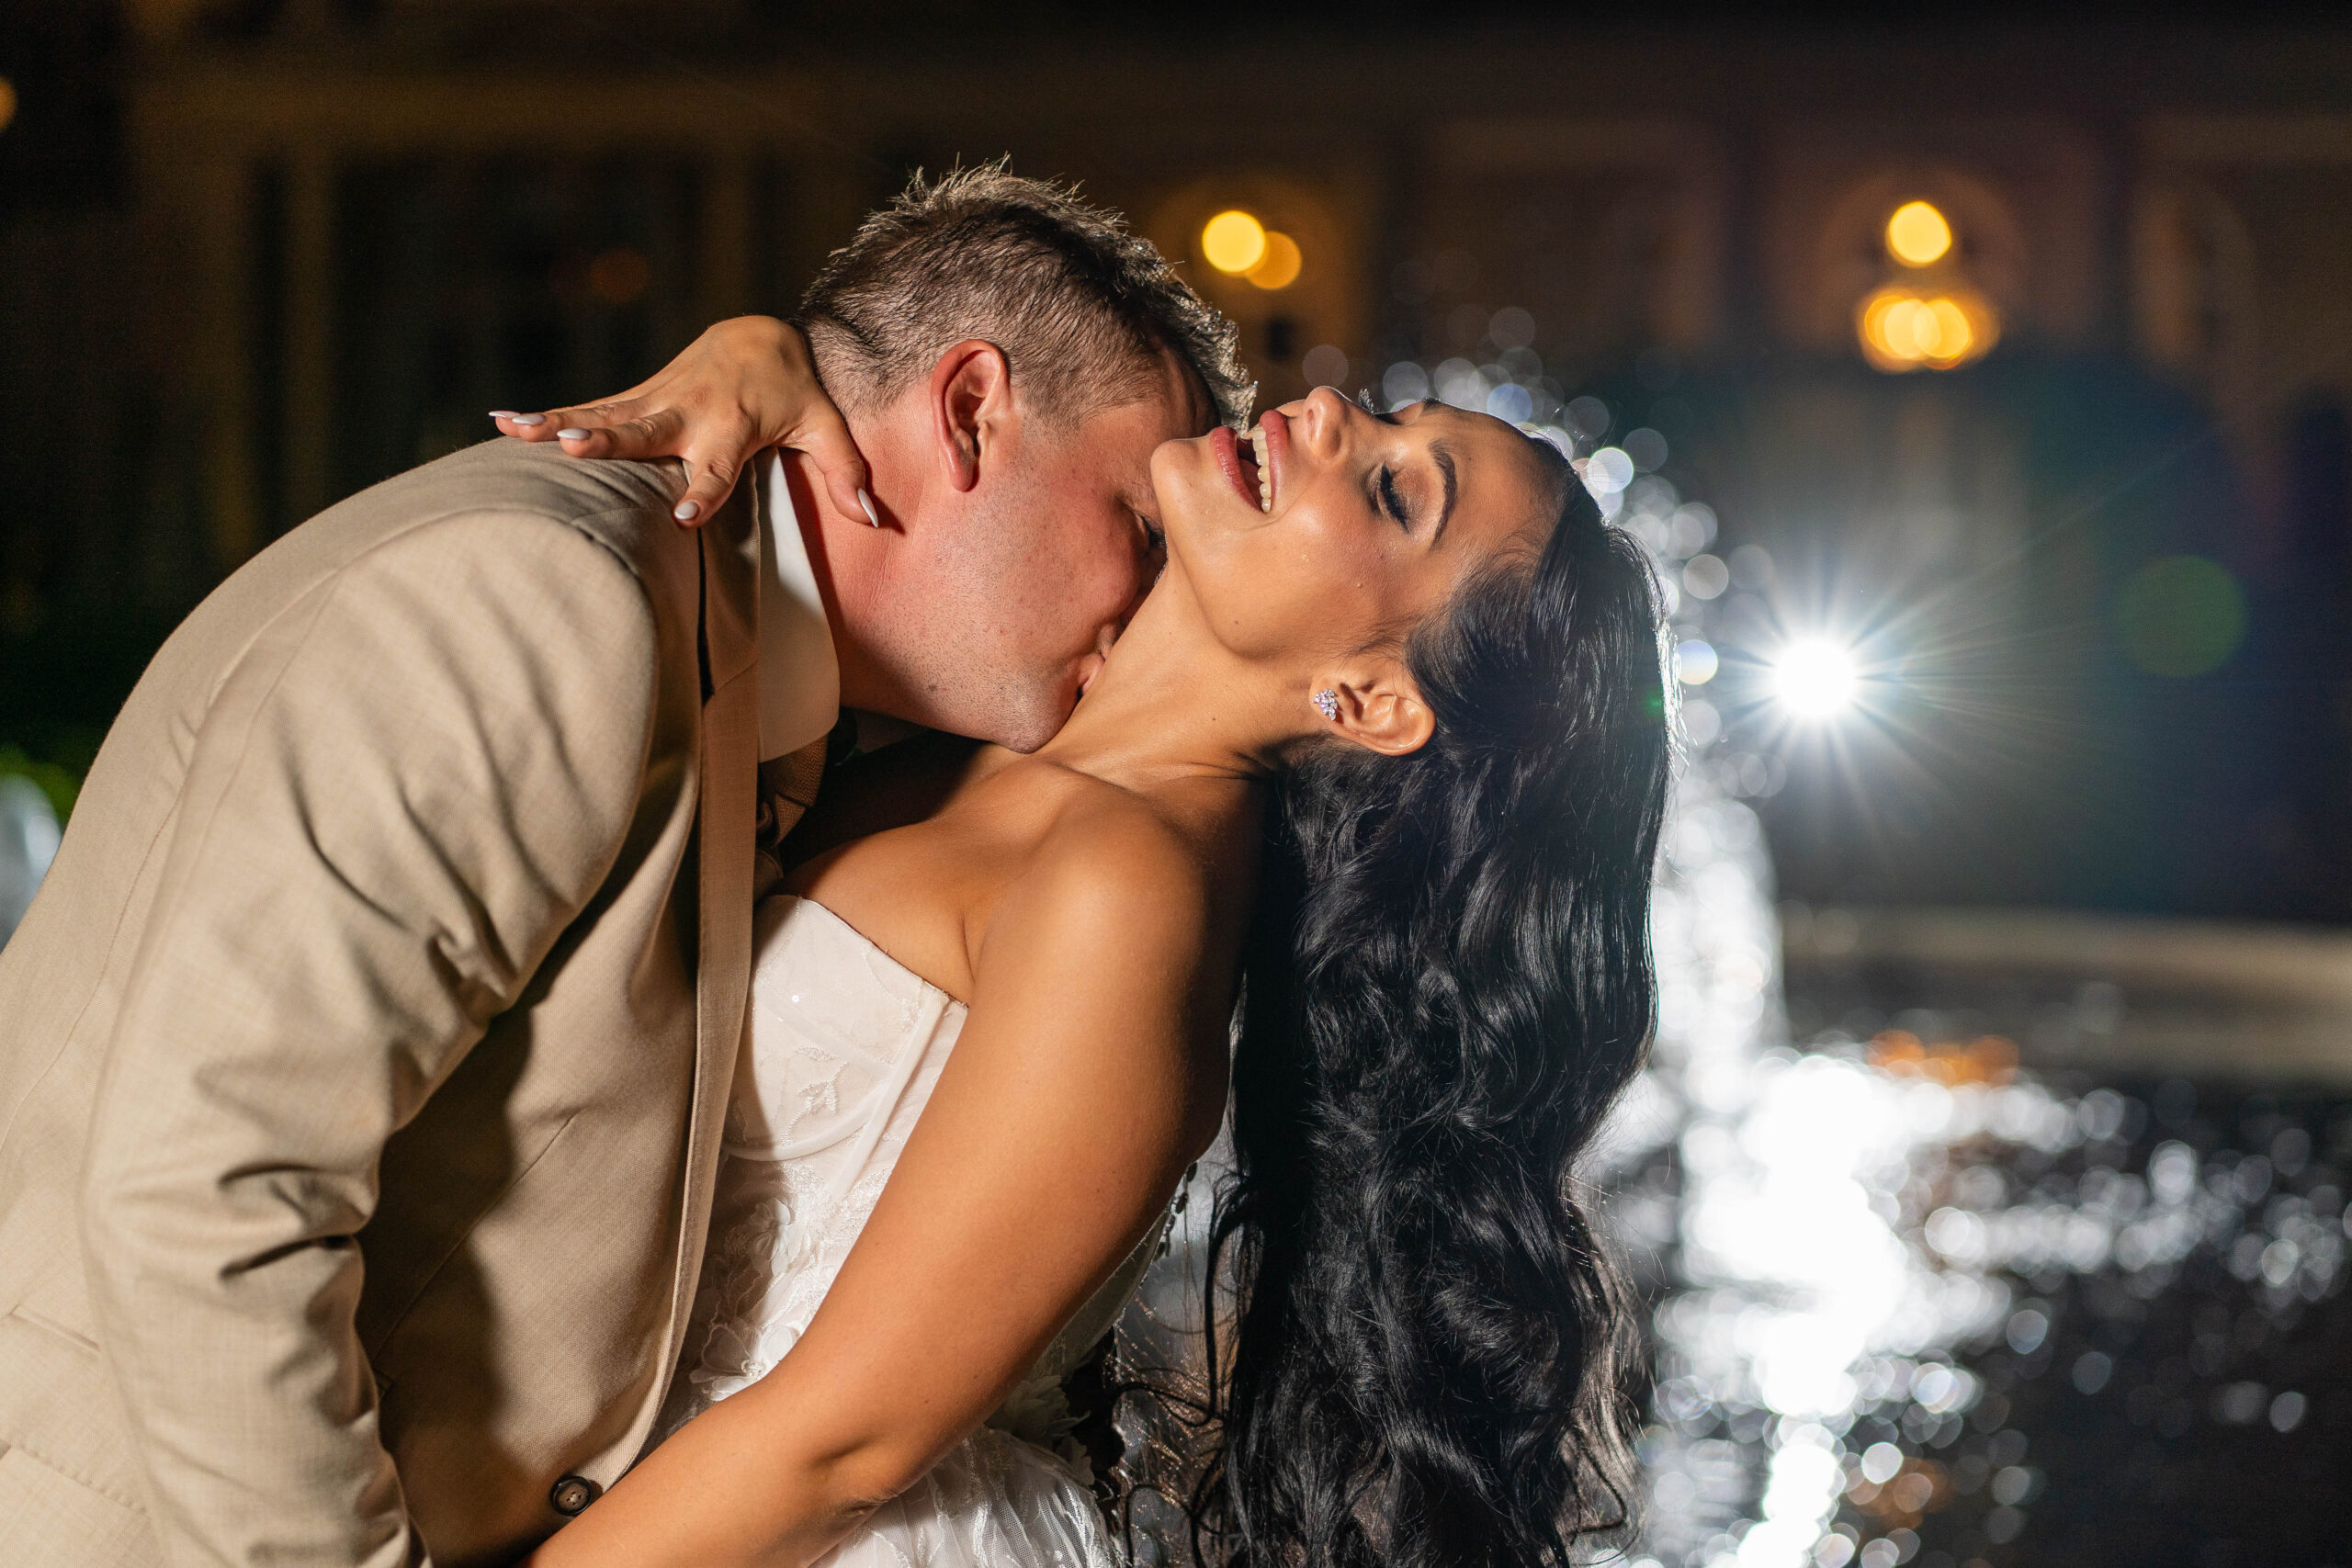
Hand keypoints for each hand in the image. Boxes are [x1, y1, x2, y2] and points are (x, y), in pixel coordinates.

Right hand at [491, 317, 871, 526]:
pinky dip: (544, 413)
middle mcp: (689, 412)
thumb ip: (847, 474)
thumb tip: (875, 521)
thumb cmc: (798, 393)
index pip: (719, 467)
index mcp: (734, 426)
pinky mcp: (636, 397)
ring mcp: (656, 400)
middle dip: (608, 442)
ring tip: (514, 432)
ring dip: (556, 423)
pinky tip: (499, 422)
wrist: (762, 335)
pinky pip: (588, 408)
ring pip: (602, 415)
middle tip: (571, 449)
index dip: (704, 492)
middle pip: (644, 431)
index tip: (683, 517)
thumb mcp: (828, 427)